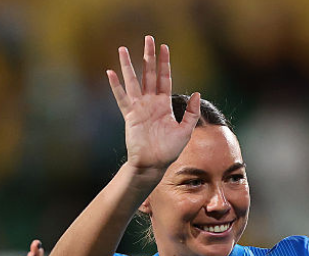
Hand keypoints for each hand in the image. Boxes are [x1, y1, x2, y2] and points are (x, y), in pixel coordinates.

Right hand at [108, 35, 200, 176]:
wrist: (153, 164)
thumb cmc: (169, 150)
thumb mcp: (186, 131)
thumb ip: (192, 112)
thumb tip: (197, 93)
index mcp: (164, 104)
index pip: (164, 78)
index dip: (164, 63)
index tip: (164, 47)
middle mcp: (151, 102)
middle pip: (149, 74)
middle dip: (149, 56)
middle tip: (148, 38)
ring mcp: (139, 108)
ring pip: (133, 81)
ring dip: (128, 65)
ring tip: (123, 49)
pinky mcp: (130, 116)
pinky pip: (121, 98)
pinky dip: (116, 86)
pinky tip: (110, 72)